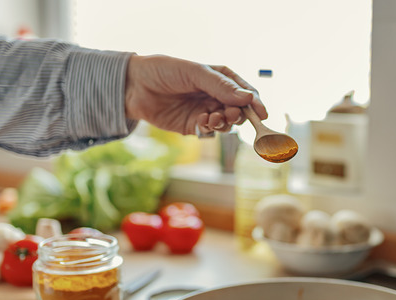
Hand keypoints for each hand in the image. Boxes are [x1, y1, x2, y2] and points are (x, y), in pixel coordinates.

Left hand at [124, 54, 267, 135]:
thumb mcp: (194, 73)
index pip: (245, 92)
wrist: (133, 86)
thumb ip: (221, 86)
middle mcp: (216, 96)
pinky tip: (201, 121)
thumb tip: (248, 99)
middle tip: (230, 115)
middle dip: (238, 114)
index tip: (261, 113)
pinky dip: (210, 129)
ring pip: (226, 123)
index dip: (255, 103)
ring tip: (212, 118)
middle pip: (239, 110)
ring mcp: (205, 111)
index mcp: (220, 78)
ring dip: (224, 123)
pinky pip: (209, 132)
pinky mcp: (193, 126)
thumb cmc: (163, 71)